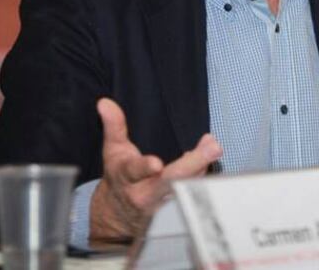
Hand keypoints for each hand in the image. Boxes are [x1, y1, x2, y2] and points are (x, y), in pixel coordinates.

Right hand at [89, 98, 221, 241]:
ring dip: (203, 167)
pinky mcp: (177, 208)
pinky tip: (209, 158)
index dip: (144, 168)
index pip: (134, 171)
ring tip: (213, 147)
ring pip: (187, 187)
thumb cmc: (120, 179)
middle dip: (194, 164)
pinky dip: (203, 174)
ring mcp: (163, 203)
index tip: (156, 164)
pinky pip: (194, 192)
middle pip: (171, 180)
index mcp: (127, 176)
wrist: (119, 216)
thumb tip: (105, 103)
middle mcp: (145, 192)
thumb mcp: (112, 151)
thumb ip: (114, 126)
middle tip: (213, 147)